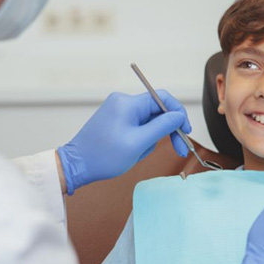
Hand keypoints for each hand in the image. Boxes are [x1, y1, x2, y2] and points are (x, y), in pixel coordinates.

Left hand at [57, 90, 190, 194]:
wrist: (78, 165)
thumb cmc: (104, 156)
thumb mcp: (139, 143)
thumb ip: (162, 127)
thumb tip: (179, 116)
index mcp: (128, 103)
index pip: (163, 98)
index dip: (178, 114)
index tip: (186, 131)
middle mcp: (123, 102)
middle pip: (157, 111)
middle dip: (167, 131)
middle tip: (179, 149)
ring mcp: (119, 111)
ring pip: (149, 122)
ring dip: (150, 139)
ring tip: (138, 154)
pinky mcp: (116, 121)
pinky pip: (138, 128)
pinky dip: (141, 141)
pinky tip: (132, 152)